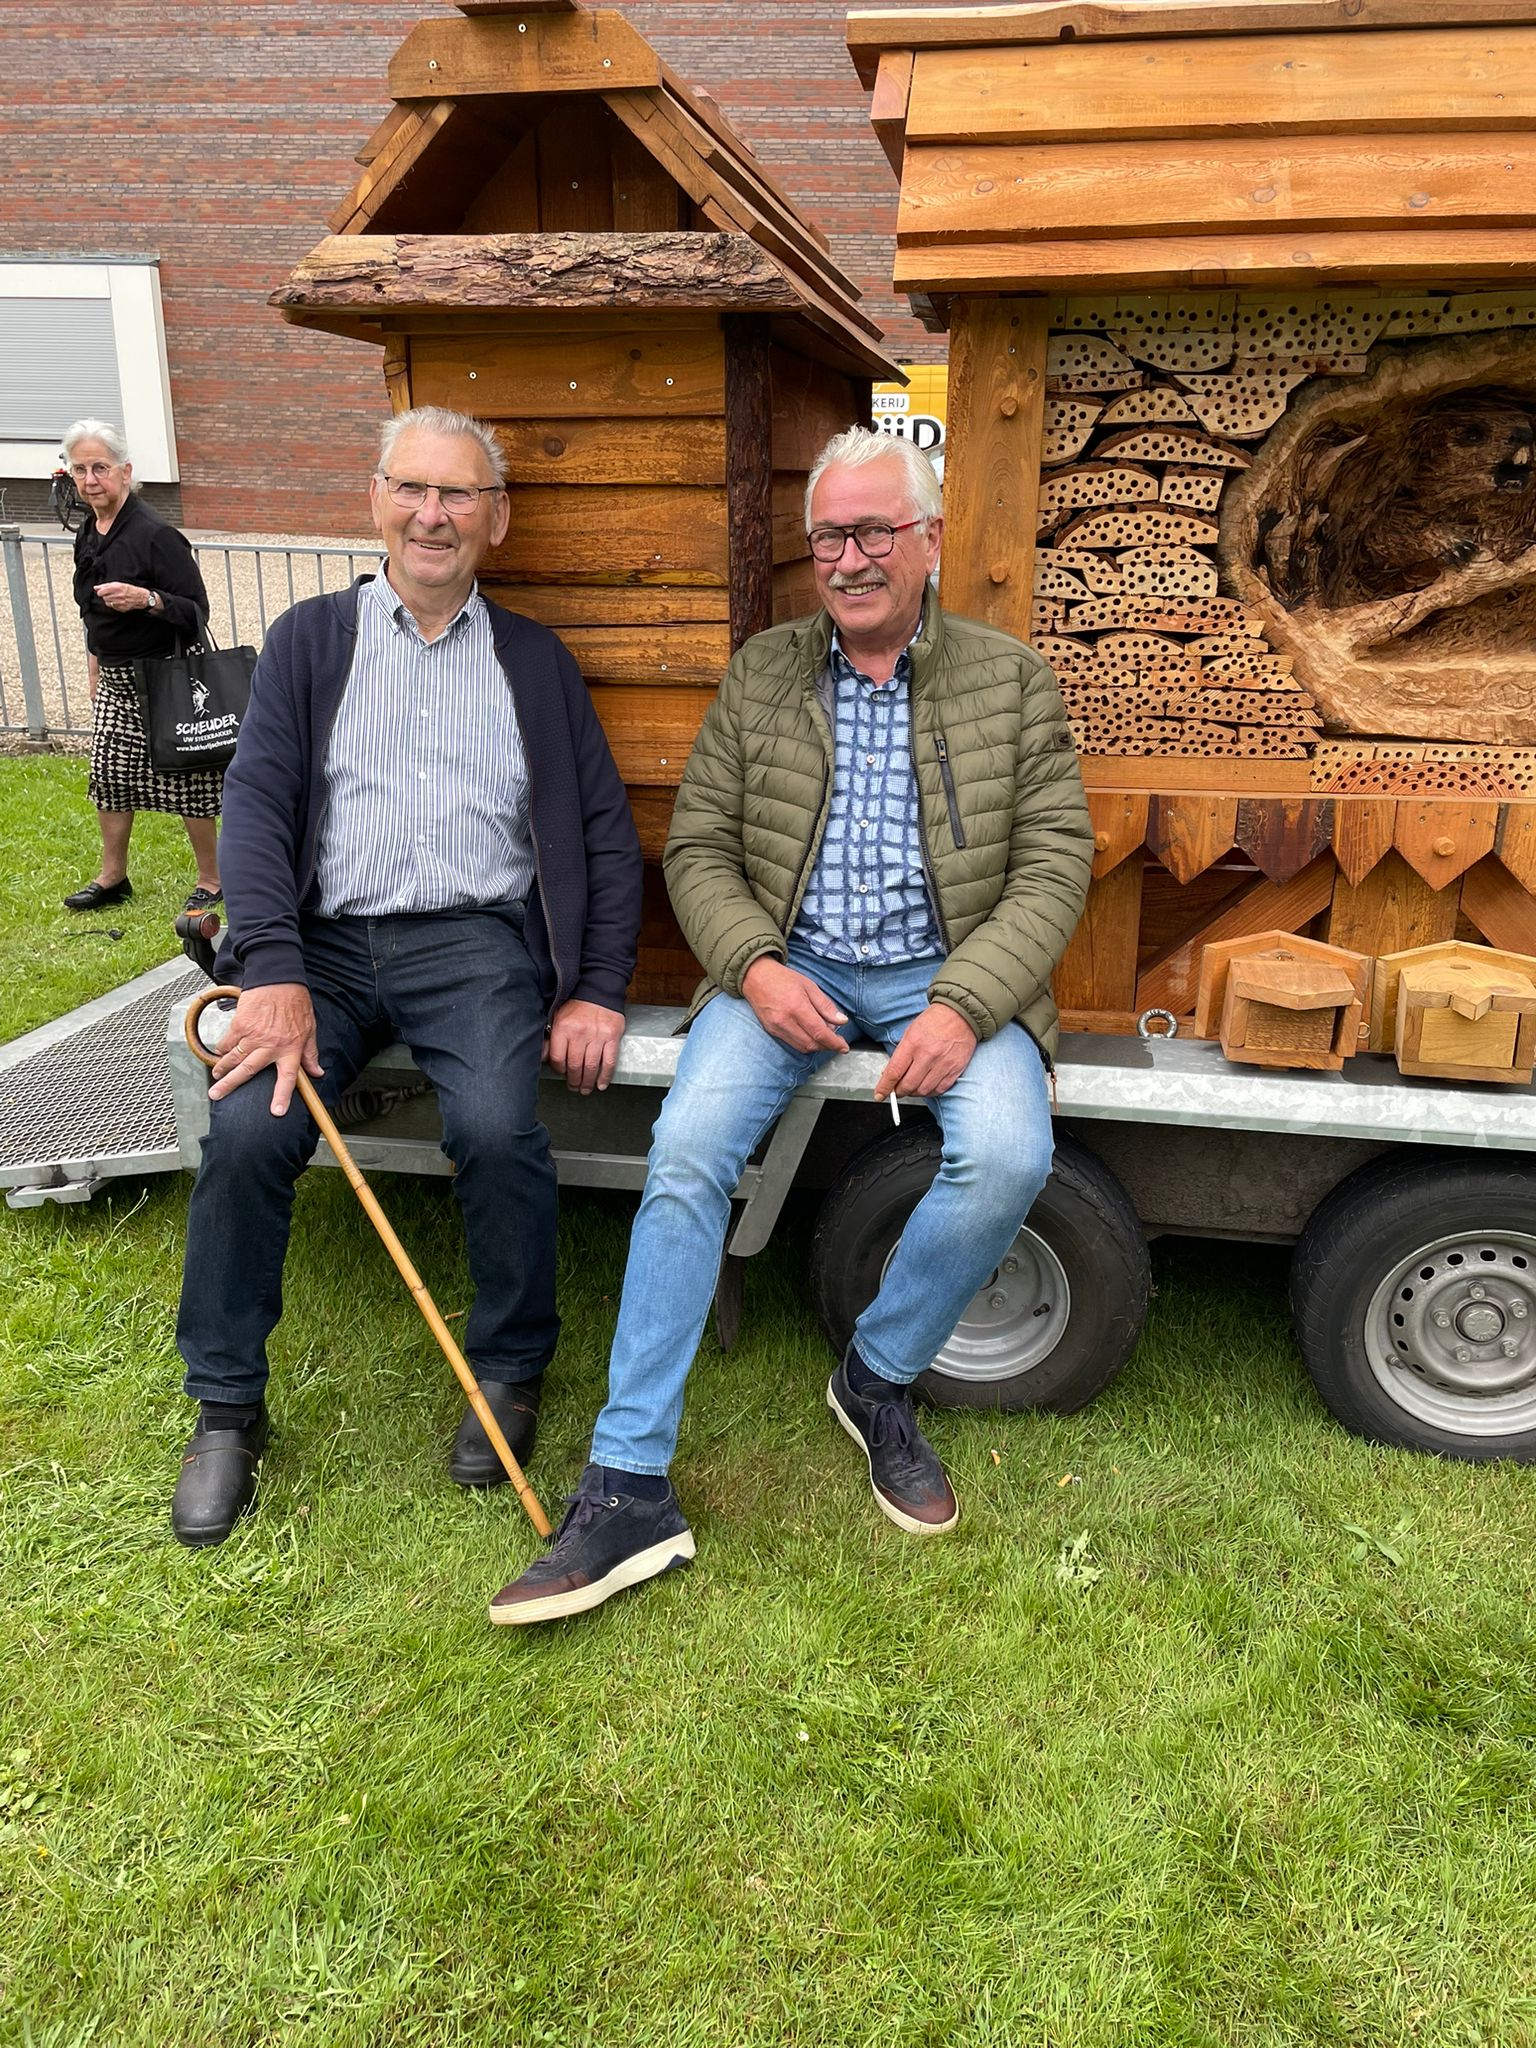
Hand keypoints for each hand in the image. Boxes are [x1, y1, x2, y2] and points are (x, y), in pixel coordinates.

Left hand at [95, 581, 150, 611]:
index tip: (101, 592)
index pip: (102, 591)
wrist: (140, 597)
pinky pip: (112, 607)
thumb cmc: (129, 590)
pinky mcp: (121, 608)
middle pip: (104, 597)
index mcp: (117, 587)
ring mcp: (120, 602)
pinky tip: (118, 602)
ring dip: (109, 600)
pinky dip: (113, 604)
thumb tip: (95, 587)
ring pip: (107, 603)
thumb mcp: (118, 584)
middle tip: (111, 594)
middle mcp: (118, 595)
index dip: (100, 592)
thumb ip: (106, 585)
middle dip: (106, 596)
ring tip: (115, 598)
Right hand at [209, 983, 322, 1115]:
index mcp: (291, 1048)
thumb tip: (317, 1073)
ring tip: (216, 1080)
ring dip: (222, 1070)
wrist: (278, 978)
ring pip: (233, 1058)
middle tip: (217, 1096)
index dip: (282, 1096)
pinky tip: (220, 1055)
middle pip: (248, 1071)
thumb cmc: (295, 1002)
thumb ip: (311, 1053)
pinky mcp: (240, 1024)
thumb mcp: (310, 1028)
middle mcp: (271, 1045)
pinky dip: (222, 1050)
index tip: (276, 1112)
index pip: (288, 1078)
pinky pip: (227, 1042)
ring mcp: (253, 1035)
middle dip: (231, 1086)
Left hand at [546, 999, 624, 1093]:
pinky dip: (605, 1076)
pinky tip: (601, 1084)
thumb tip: (543, 1058)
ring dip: (588, 1082)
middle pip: (574, 1065)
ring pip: (591, 1067)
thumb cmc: (577, 1006)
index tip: (562, 1073)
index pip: (557, 1058)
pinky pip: (609, 1061)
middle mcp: (580, 1033)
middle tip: (574, 1087)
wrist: (599, 991)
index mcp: (563, 1028)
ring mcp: (597, 1036)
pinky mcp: (612, 1037)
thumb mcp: (557, 1018)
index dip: (559, 1070)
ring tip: (586, 1089)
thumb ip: (550, 1038)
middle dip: (573, 1081)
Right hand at [741, 957, 848, 1054]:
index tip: (843, 1047)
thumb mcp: (809, 986)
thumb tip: (842, 1021)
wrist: (755, 977)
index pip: (820, 1033)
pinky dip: (805, 1043)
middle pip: (812, 1044)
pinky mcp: (771, 1031)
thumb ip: (826, 1005)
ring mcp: (776, 1028)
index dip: (834, 1043)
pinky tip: (810, 1034)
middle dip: (827, 1046)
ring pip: (802, 1047)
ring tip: (824, 1036)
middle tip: (837, 1041)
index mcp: (797, 1007)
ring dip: (816, 1046)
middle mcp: (785, 1020)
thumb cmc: (782, 978)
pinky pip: (792, 1044)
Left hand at [876, 1004, 976, 1101]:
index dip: (885, 1087)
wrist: (961, 1014)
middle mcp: (928, 1055)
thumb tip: (891, 1074)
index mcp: (913, 1043)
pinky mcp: (955, 1069)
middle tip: (897, 1090)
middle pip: (908, 1085)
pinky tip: (926, 1086)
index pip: (894, 1072)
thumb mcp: (911, 1031)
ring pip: (923, 1090)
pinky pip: (939, 1089)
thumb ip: (901, 1053)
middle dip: (899, 1091)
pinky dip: (930, 1092)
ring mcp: (943, 1063)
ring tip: (912, 1087)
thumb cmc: (935, 1020)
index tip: (880, 1094)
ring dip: (914, 1093)